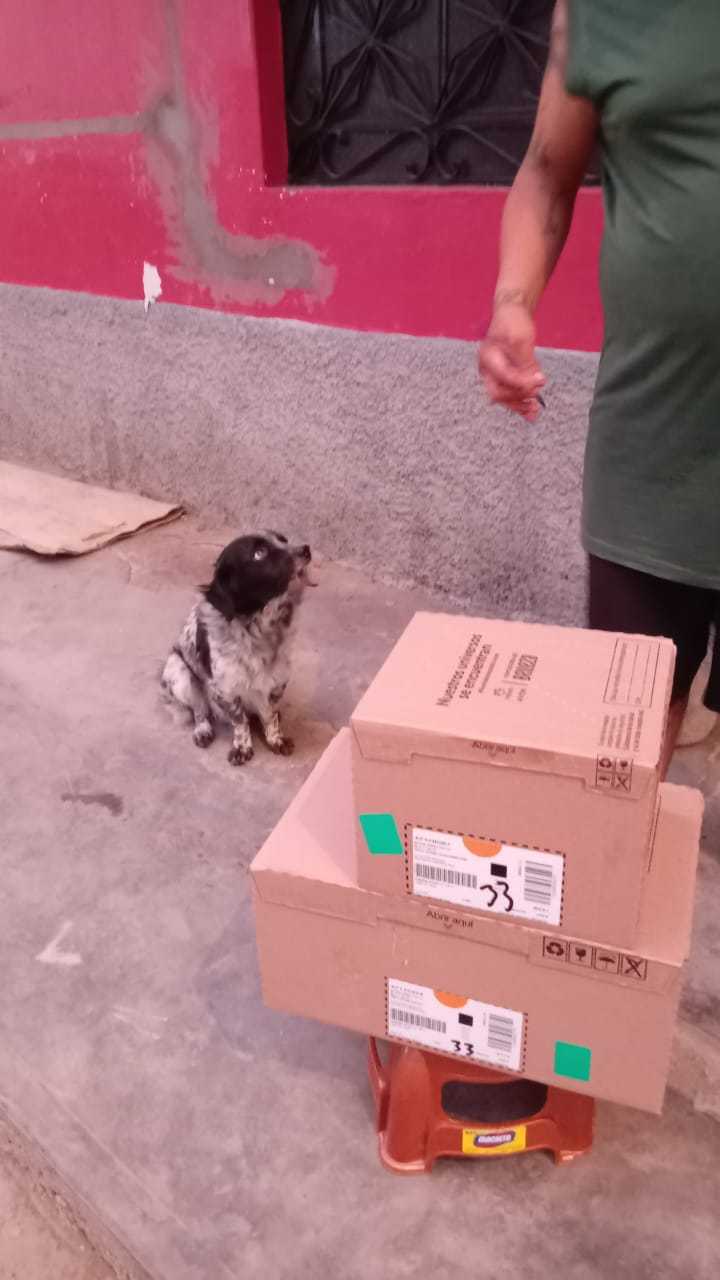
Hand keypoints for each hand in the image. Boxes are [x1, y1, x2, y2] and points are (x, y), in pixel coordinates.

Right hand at [479, 298, 545, 421]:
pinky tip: (531, 411)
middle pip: (499, 393)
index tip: (539, 382)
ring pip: (504, 397)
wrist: (511, 313)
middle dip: (518, 398)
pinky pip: (510, 394)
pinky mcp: (504, 377)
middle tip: (536, 398)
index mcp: (488, 358)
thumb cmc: (513, 322)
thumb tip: (536, 382)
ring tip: (535, 411)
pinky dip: (520, 403)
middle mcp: (487, 369)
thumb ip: (527, 363)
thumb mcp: (521, 340)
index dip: (521, 382)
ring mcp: (494, 374)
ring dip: (519, 405)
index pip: (504, 377)